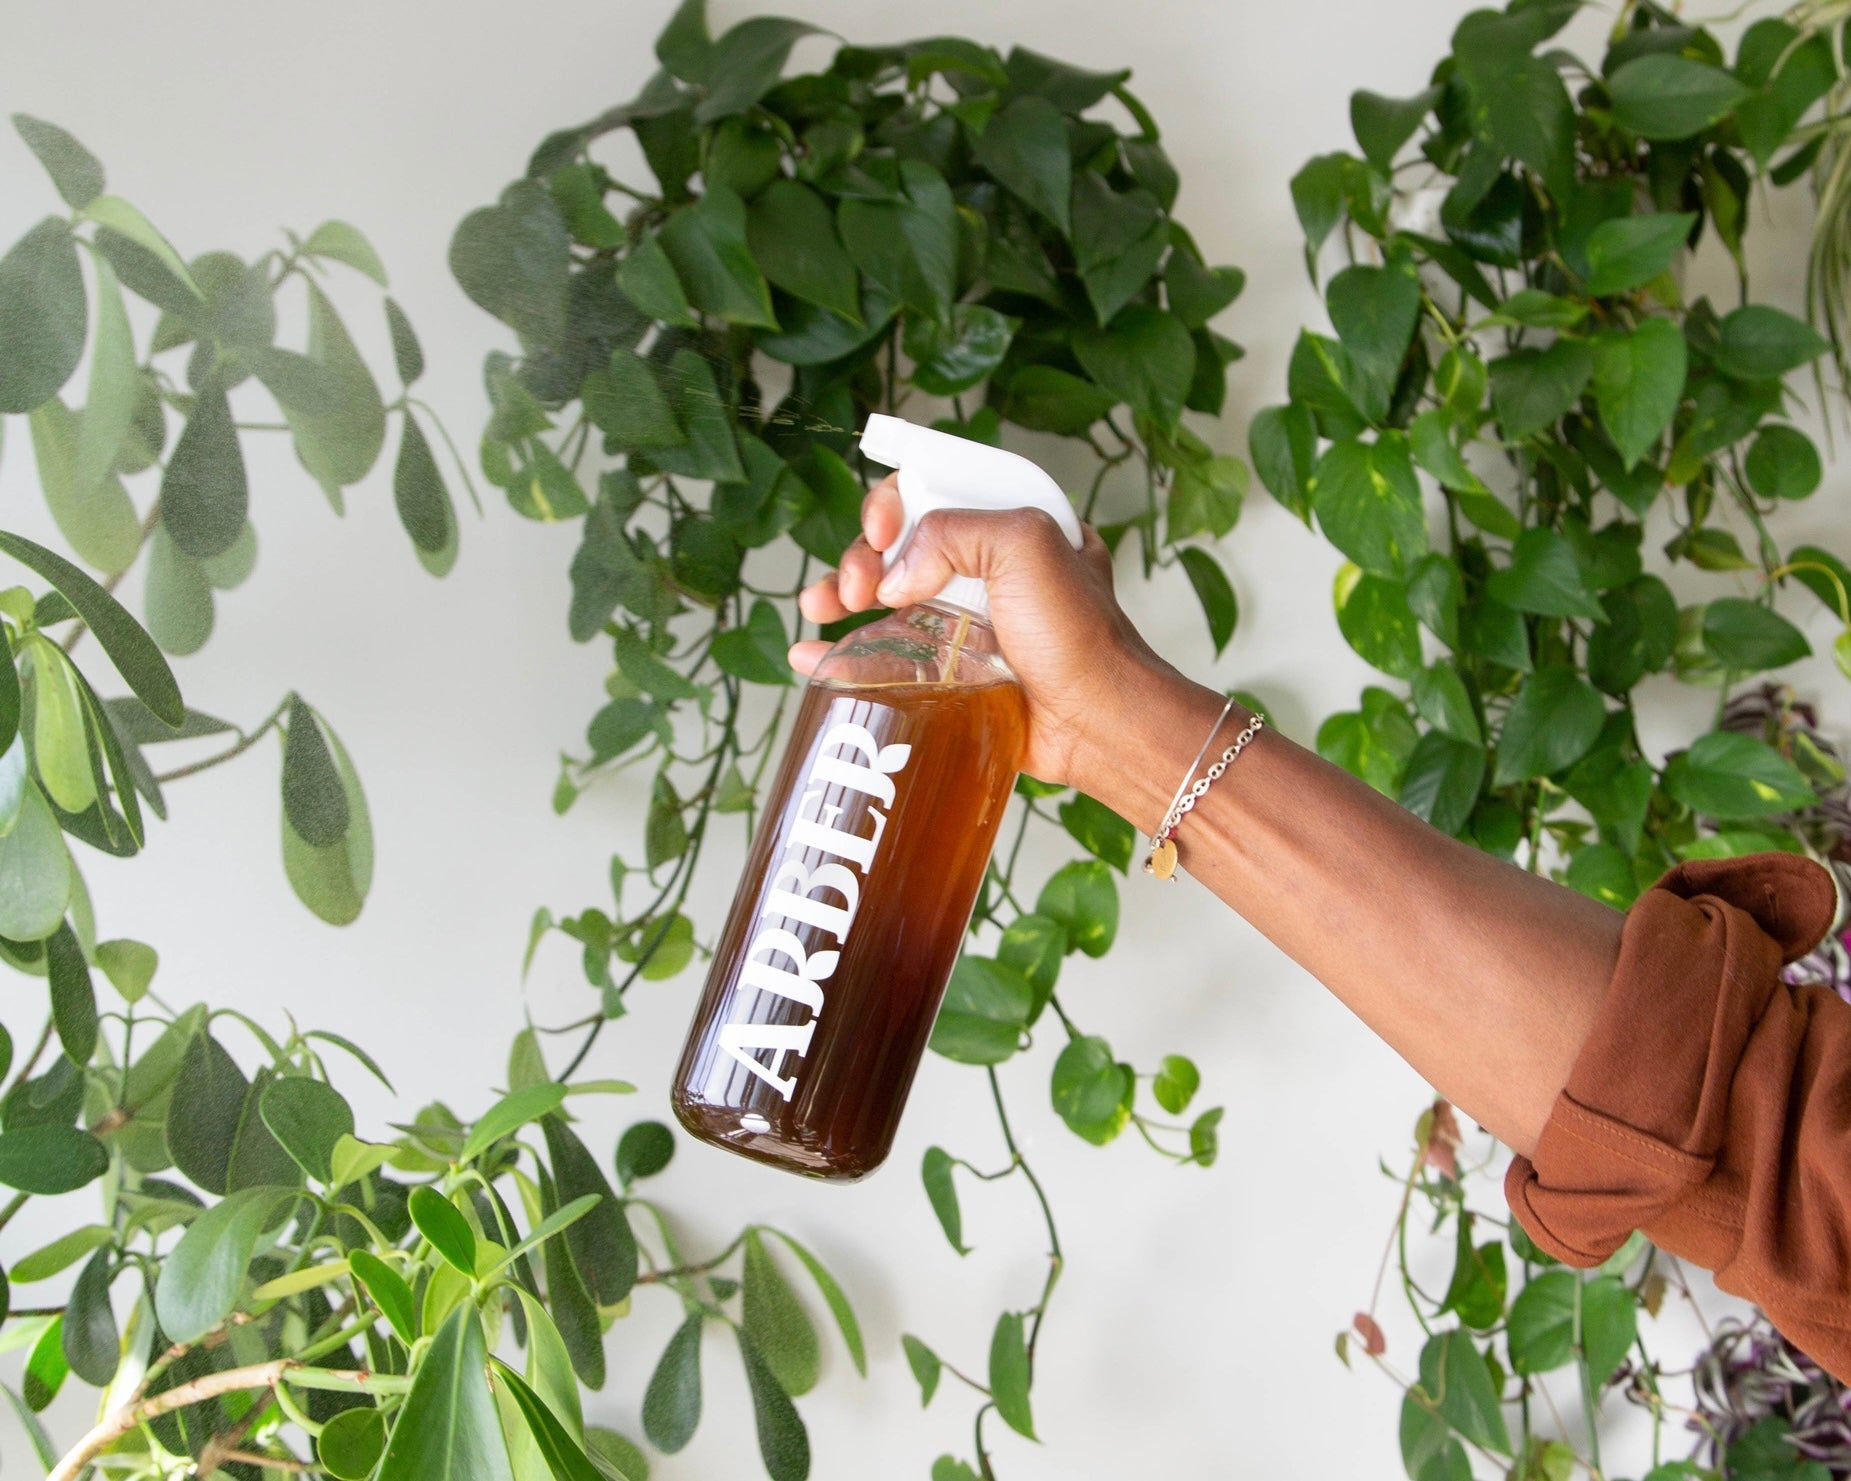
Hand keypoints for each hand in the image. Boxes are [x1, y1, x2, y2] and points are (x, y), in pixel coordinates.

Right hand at [789, 474, 1180, 790]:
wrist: (1096, 720)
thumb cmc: (1079, 632)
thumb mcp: (1027, 544)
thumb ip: (955, 531)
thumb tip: (896, 574)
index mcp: (1008, 526)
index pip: (934, 491)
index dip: (896, 503)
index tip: (884, 532)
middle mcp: (983, 570)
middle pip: (897, 545)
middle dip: (862, 556)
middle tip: (858, 587)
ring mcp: (962, 623)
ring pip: (881, 598)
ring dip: (839, 595)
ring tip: (818, 608)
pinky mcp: (948, 674)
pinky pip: (883, 657)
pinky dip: (839, 653)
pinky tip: (808, 653)